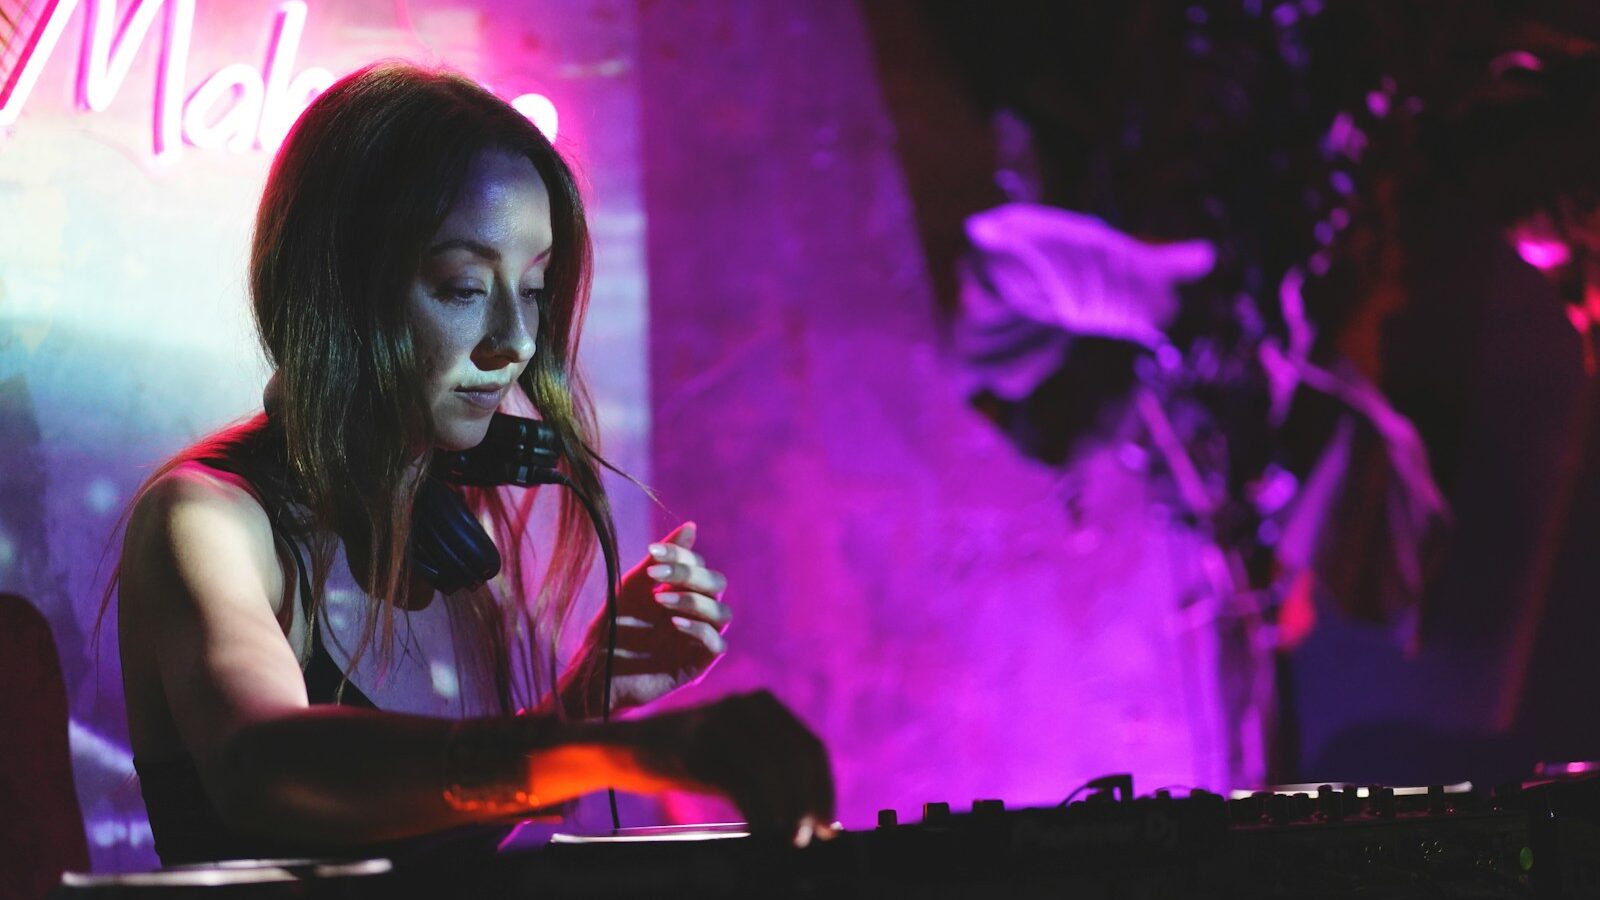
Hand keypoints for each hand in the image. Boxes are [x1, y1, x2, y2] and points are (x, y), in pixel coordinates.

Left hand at [563, 522, 730, 715]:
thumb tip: (691, 526)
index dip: (680, 555)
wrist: (595, 671)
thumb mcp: (634, 586)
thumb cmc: (613, 627)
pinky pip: (717, 644)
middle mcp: (695, 613)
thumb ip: (662, 558)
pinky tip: (674, 624)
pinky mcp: (698, 664)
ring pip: (723, 613)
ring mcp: (699, 639)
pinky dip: (699, 630)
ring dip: (694, 600)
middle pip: (717, 584)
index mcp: (682, 591)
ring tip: (660, 600)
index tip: (651, 554)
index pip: (698, 564)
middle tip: (656, 576)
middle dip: (689, 575)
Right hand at [620, 691, 836, 846]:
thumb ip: (770, 767)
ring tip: (792, 838)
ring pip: (772, 767)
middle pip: (796, 756)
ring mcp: (721, 722)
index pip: (810, 747)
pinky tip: (762, 832)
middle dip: (810, 800)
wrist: (631, 748)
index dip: (823, 788)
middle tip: (815, 835)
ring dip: (787, 809)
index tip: (828, 823)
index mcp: (763, 705)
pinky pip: (740, 782)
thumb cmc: (690, 757)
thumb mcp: (736, 751)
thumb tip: (810, 813)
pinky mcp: (698, 745)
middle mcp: (746, 707)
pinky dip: (758, 812)